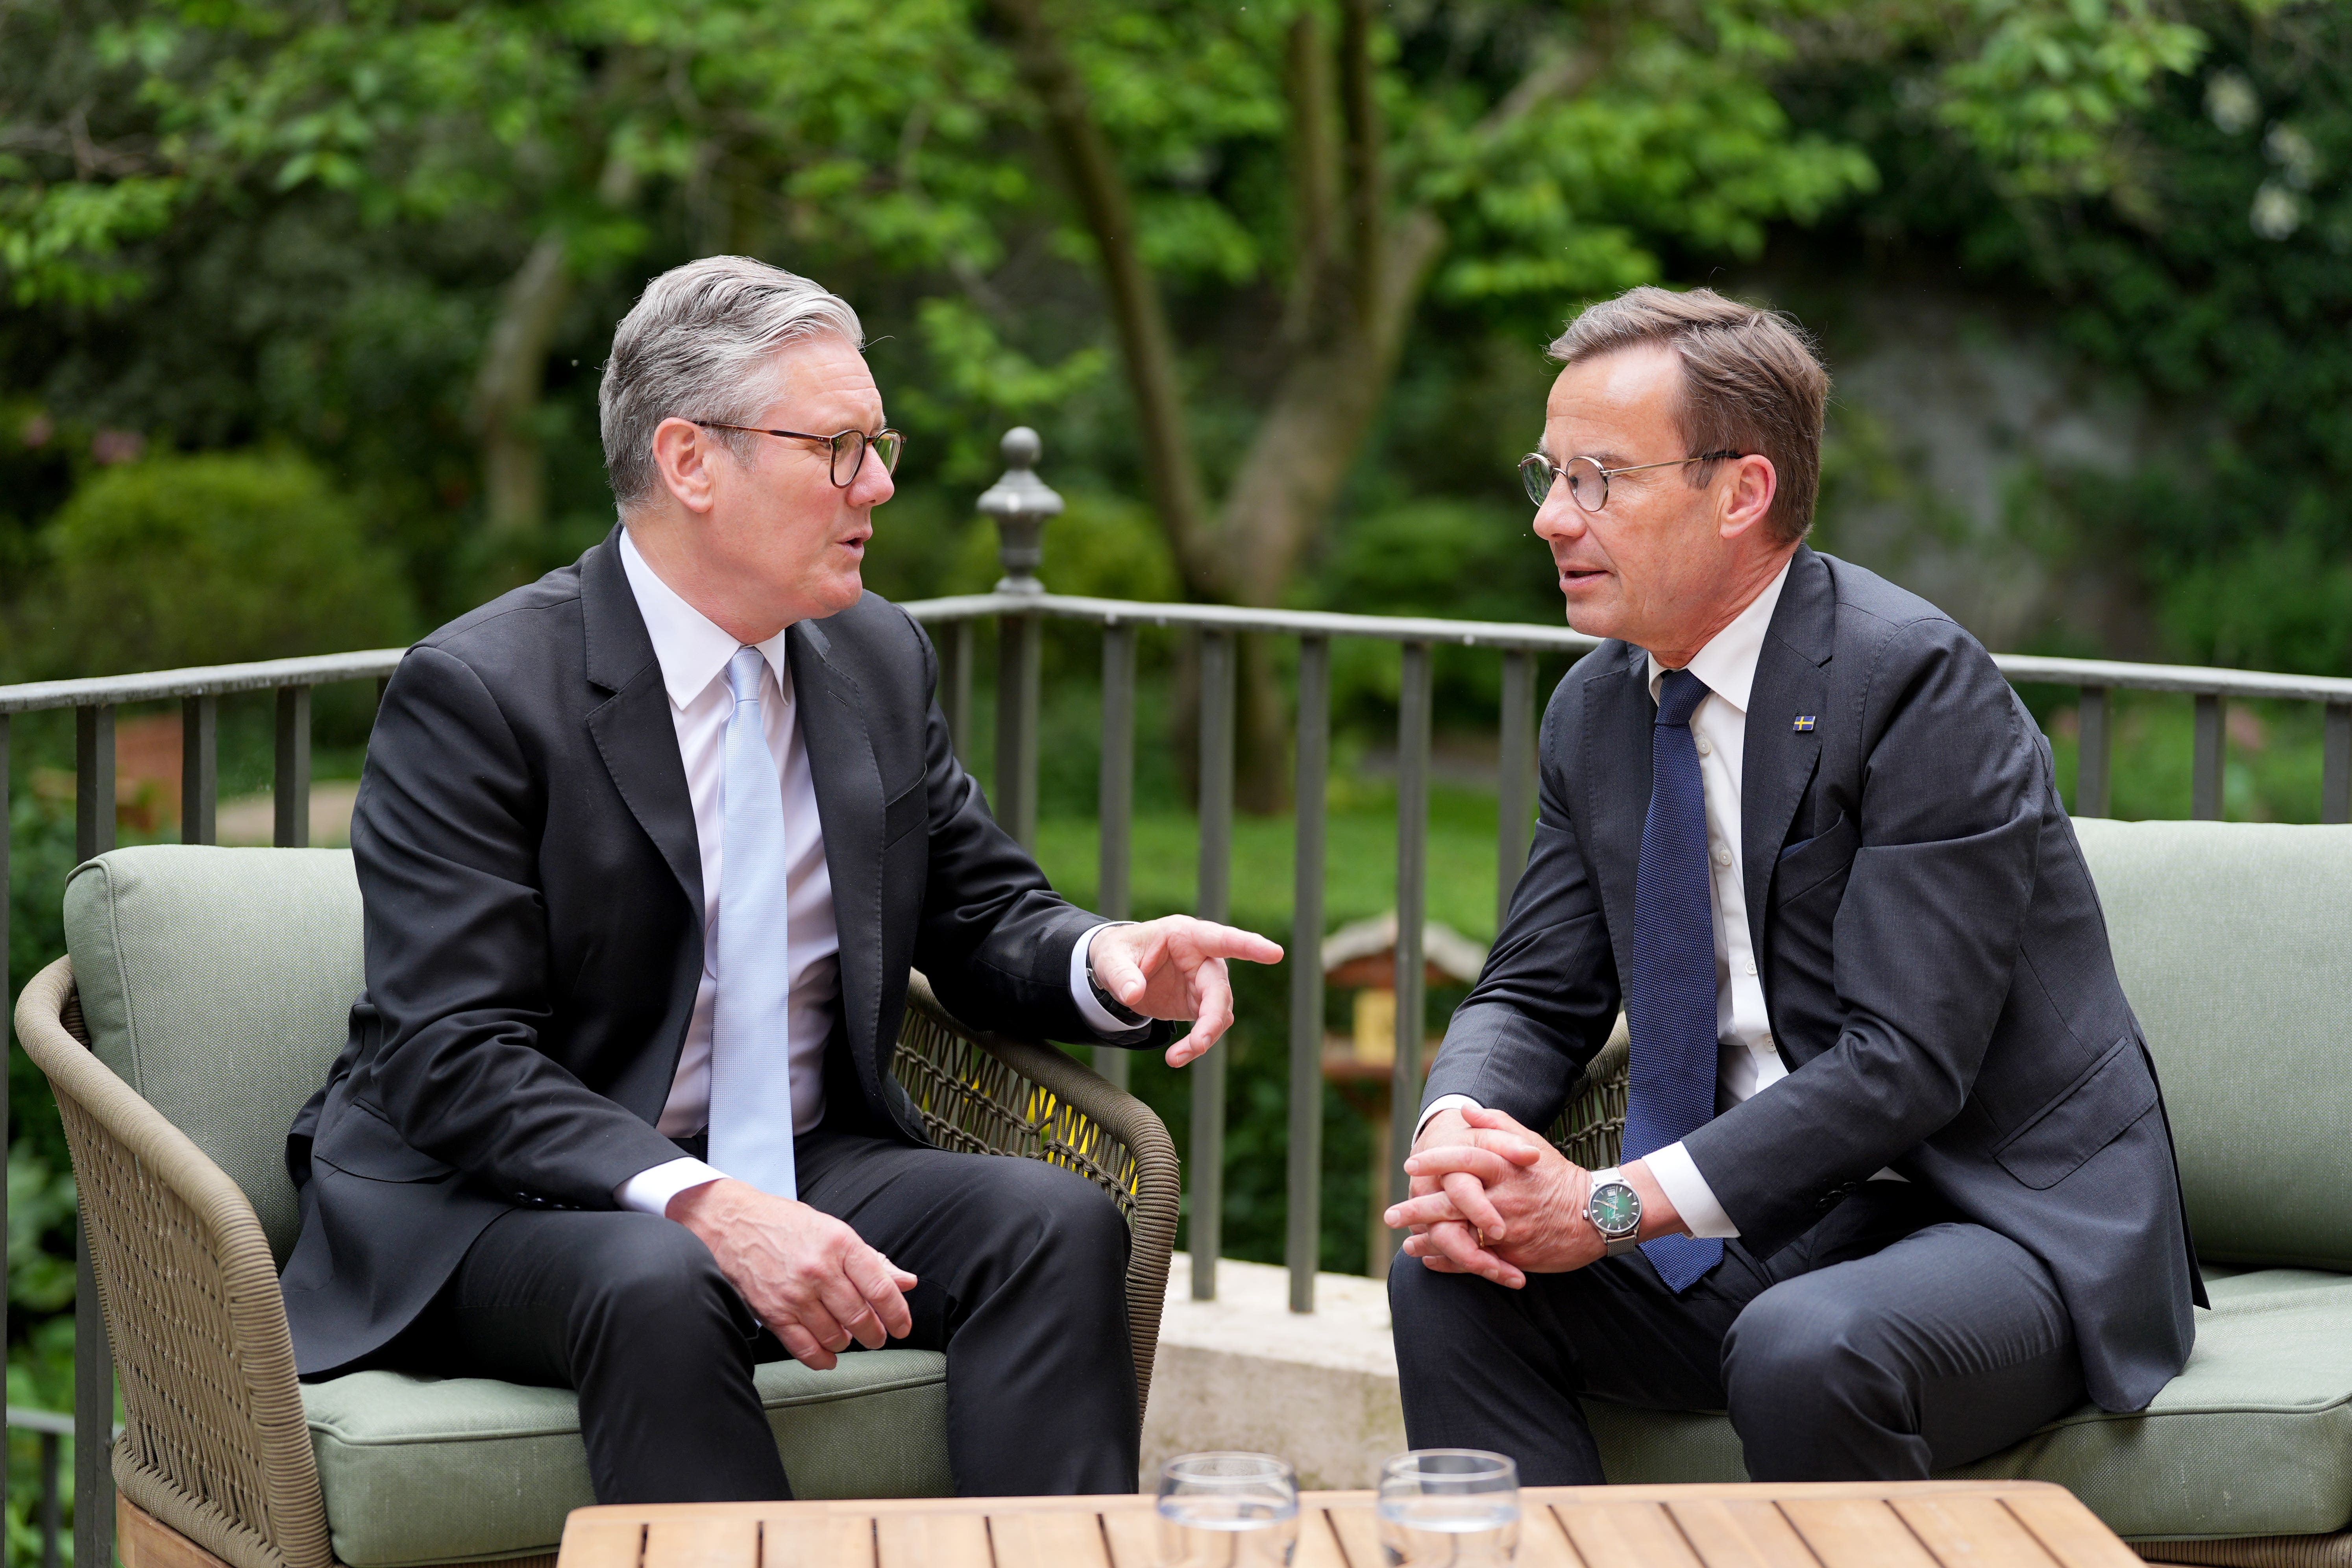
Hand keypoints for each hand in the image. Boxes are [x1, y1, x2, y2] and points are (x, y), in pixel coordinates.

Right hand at [667, 1178, 916, 1370]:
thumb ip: (873, 1261)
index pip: (880, 1288)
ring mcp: (794, 1293)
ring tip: (847, 1336)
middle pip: (860, 1316)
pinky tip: (829, 1357)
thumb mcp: (835, 1232)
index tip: (903, 1327)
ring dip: (847, 1342)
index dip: (897, 1314)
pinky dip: (822, 1359)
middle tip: (877, 1336)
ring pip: (835, 1336)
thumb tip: (907, 1283)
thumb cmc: (788, 1225)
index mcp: (840, 1244)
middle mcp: (819, 1270)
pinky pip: (804, 1348)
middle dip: (875, 1334)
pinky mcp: (773, 1312)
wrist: (735, 1224)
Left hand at [1087, 917, 1283, 1066]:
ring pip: (1219, 1012)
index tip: (1274, 953)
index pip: (1221, 939)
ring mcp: (1203, 982)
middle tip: (1199, 1043)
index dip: (1248, 946)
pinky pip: (1209, 1025)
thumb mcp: (1109, 958)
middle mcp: (1202, 958)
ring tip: (1176, 1057)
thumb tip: (1133, 995)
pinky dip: (1197, 1044)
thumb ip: (1120, 975)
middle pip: (1220, 988)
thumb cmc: (1117, 952)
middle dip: (1212, 1017)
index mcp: (1186, 935)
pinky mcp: (1198, 1004)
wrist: (1116, 970)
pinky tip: (1177, 1056)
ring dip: (1204, 1037)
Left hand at [1385, 1107, 1608, 1282]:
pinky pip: (1475, 1261)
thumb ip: (1496, 1125)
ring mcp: (1509, 1230)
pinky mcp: (1514, 1256)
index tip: (1409, 1166)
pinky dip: (1450, 1262)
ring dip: (1429, 1241)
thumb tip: (1465, 1111)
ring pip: (1460, 1236)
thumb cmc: (1556, 1176)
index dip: (1434, 1162)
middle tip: (1389, 1215)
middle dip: (1417, 1209)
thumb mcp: (1530, 1143)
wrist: (1596, 1214)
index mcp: (1505, 1167)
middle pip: (1452, 1202)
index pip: (1464, 1159)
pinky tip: (1431, 1261)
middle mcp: (1504, 1198)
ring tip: (1407, 1244)